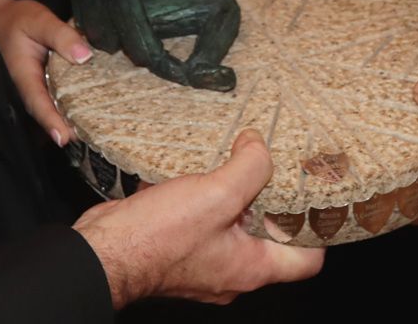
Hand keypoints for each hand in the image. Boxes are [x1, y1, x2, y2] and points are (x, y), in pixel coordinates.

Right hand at [0, 0, 88, 144]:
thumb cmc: (16, 20)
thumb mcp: (38, 19)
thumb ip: (61, 35)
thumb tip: (85, 55)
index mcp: (23, 75)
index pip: (37, 102)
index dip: (50, 121)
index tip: (64, 138)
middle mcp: (28, 87)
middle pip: (47, 112)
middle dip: (67, 128)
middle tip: (92, 137)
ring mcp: (35, 88)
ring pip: (53, 108)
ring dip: (71, 119)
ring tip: (96, 129)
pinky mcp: (43, 85)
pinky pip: (57, 99)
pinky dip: (72, 104)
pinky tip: (93, 108)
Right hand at [74, 129, 323, 306]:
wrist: (102, 251)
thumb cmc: (157, 237)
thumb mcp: (216, 194)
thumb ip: (249, 168)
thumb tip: (259, 146)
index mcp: (251, 269)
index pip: (306, 261)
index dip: (316, 229)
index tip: (314, 196)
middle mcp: (231, 272)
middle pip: (271, 240)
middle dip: (272, 202)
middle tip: (273, 167)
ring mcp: (204, 262)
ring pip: (235, 228)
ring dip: (235, 197)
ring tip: (236, 161)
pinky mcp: (179, 249)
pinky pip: (203, 223)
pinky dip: (205, 198)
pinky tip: (198, 171)